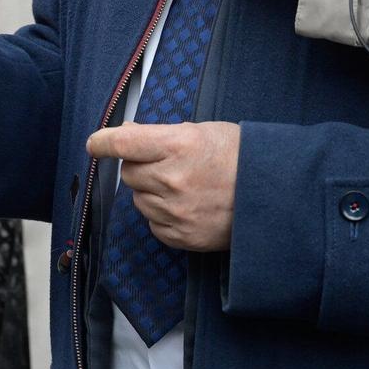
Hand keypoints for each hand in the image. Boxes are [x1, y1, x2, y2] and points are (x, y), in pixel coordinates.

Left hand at [84, 122, 240, 251]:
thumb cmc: (240, 158)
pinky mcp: (181, 236)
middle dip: (139, 166)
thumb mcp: (201, 132)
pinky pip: (152, 224)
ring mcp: (176, 211)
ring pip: (138, 199)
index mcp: (178, 146)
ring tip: (183, 186)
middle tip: (165, 164)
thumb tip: (126, 132)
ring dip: (151, 192)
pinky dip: (162, 215)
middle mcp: (172, 179)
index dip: (102, 142)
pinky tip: (186, 206)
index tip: (95, 144)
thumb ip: (159, 134)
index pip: (122, 143)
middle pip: (128, 173)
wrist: (273, 196)